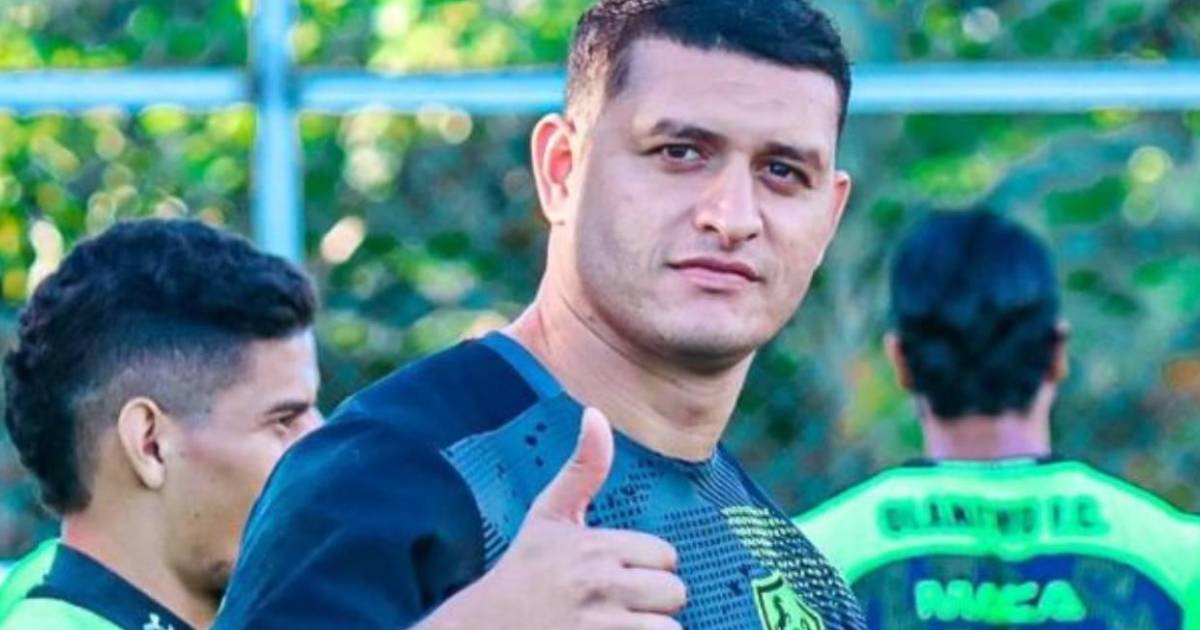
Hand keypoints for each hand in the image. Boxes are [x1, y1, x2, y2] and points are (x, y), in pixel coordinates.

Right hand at [421, 408, 685, 629]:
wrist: (482, 629)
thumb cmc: (523, 572)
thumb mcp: (548, 516)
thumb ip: (583, 468)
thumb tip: (596, 413)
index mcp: (594, 547)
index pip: (665, 555)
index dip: (648, 566)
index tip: (620, 573)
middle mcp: (600, 586)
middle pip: (674, 592)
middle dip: (655, 601)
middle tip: (623, 605)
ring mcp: (600, 627)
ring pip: (669, 629)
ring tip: (622, 626)